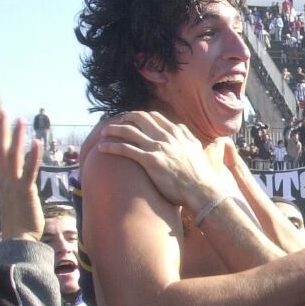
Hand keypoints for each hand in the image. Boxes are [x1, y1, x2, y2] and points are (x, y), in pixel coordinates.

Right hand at [0, 113, 43, 239]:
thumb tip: (22, 185)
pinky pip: (29, 170)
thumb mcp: (16, 203)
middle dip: (3, 130)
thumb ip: (17, 190)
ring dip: (17, 137)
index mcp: (2, 183)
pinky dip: (32, 156)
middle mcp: (4, 181)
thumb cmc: (20, 225)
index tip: (2, 123)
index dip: (0, 138)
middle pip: (1, 150)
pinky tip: (37, 143)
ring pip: (13, 156)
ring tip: (20, 119)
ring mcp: (13, 186)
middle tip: (4, 112)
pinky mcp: (25, 192)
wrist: (18, 241)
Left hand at [98, 111, 229, 215]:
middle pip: (140, 119)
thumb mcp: (196, 148)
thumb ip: (187, 135)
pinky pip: (126, 149)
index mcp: (177, 133)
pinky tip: (102, 148)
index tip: (133, 119)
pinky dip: (112, 147)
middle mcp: (166, 137)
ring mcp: (157, 148)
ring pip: (129, 132)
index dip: (141, 116)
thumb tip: (180, 127)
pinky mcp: (150, 161)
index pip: (154, 117)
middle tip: (116, 122)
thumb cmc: (200, 173)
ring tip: (104, 132)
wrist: (202, 189)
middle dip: (125, 118)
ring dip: (114, 130)